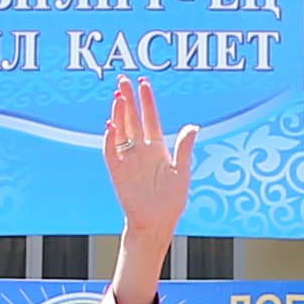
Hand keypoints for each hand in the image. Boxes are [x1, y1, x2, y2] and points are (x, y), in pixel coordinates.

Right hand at [101, 75, 197, 245]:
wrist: (157, 223)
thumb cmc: (171, 200)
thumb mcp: (182, 171)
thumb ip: (184, 148)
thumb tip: (194, 126)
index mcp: (157, 148)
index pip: (150, 118)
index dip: (146, 101)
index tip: (143, 83)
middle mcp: (141, 150)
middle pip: (132, 119)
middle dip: (128, 100)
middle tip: (123, 80)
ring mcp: (127, 159)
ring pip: (120, 131)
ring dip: (118, 115)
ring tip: (118, 98)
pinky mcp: (117, 172)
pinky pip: (110, 152)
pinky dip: (109, 139)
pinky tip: (111, 126)